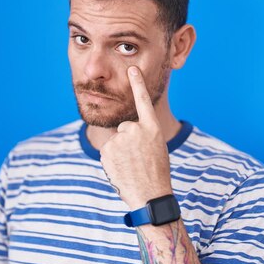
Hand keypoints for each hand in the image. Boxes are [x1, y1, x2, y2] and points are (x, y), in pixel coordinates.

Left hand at [100, 66, 172, 209]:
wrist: (150, 195)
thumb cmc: (156, 174)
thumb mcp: (156, 148)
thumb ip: (143, 135)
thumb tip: (126, 130)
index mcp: (152, 128)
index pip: (144, 101)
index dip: (138, 84)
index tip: (133, 68)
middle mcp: (135, 130)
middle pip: (125, 129)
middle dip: (128, 142)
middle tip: (138, 160)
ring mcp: (121, 139)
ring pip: (116, 141)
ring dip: (121, 153)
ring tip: (131, 167)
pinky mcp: (108, 150)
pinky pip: (108, 151)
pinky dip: (113, 160)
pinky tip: (123, 170)